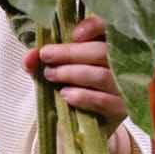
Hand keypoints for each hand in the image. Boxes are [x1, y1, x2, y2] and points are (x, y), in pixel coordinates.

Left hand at [24, 14, 127, 137]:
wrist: (76, 127)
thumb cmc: (67, 88)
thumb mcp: (51, 70)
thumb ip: (38, 61)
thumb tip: (30, 55)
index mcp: (108, 46)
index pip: (109, 28)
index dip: (94, 26)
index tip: (72, 35)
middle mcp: (122, 64)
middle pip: (103, 52)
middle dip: (71, 53)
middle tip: (47, 56)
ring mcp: (124, 88)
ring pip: (102, 76)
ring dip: (72, 73)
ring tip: (51, 75)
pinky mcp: (121, 109)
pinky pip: (103, 100)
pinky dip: (82, 96)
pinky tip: (66, 95)